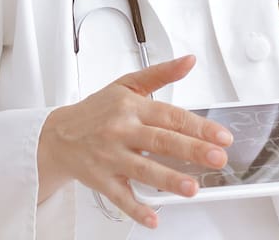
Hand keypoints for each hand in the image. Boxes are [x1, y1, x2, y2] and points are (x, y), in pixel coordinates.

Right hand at [37, 55, 233, 228]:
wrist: (57, 136)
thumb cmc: (96, 110)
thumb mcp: (127, 85)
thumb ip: (161, 73)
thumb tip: (189, 61)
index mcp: (132, 108)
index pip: (171, 116)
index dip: (199, 126)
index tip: (222, 136)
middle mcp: (122, 131)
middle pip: (161, 141)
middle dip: (192, 151)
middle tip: (217, 158)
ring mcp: (111, 157)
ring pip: (143, 170)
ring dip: (169, 180)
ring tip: (192, 188)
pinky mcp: (101, 179)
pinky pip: (120, 196)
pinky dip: (136, 209)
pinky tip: (153, 217)